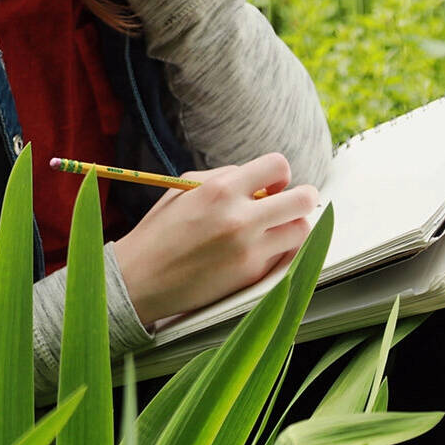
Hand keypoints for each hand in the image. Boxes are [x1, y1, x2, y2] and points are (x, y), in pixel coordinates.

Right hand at [112, 153, 317, 325]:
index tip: (272, 183)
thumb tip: (261, 182)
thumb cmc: (161, 229)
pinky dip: (279, 249)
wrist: (141, 277)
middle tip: (291, 202)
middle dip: (303, 197)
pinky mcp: (252, 276)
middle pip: (303, 200)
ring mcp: (249, 250)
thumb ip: (225, 178)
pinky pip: (285, 256)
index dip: (279, 173)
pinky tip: (261, 248)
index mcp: (221, 189)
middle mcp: (240, 219)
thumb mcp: (186, 188)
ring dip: (292, 225)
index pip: (278, 166)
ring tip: (274, 227)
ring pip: (302, 231)